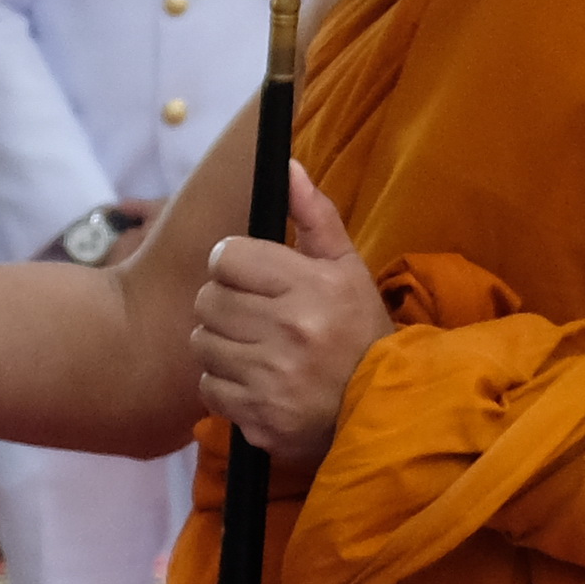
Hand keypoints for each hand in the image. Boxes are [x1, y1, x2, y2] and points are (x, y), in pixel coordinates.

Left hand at [191, 167, 384, 481]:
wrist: (381, 409)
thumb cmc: (360, 331)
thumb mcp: (348, 268)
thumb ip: (314, 216)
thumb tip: (287, 165)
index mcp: (311, 286)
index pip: (227, 256)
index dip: (234, 265)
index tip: (251, 277)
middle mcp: (290, 331)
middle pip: (207, 299)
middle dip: (224, 304)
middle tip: (251, 315)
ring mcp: (272, 378)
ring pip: (202, 343)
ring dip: (220, 344)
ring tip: (253, 347)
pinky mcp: (259, 418)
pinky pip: (209, 387)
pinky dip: (224, 384)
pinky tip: (253, 380)